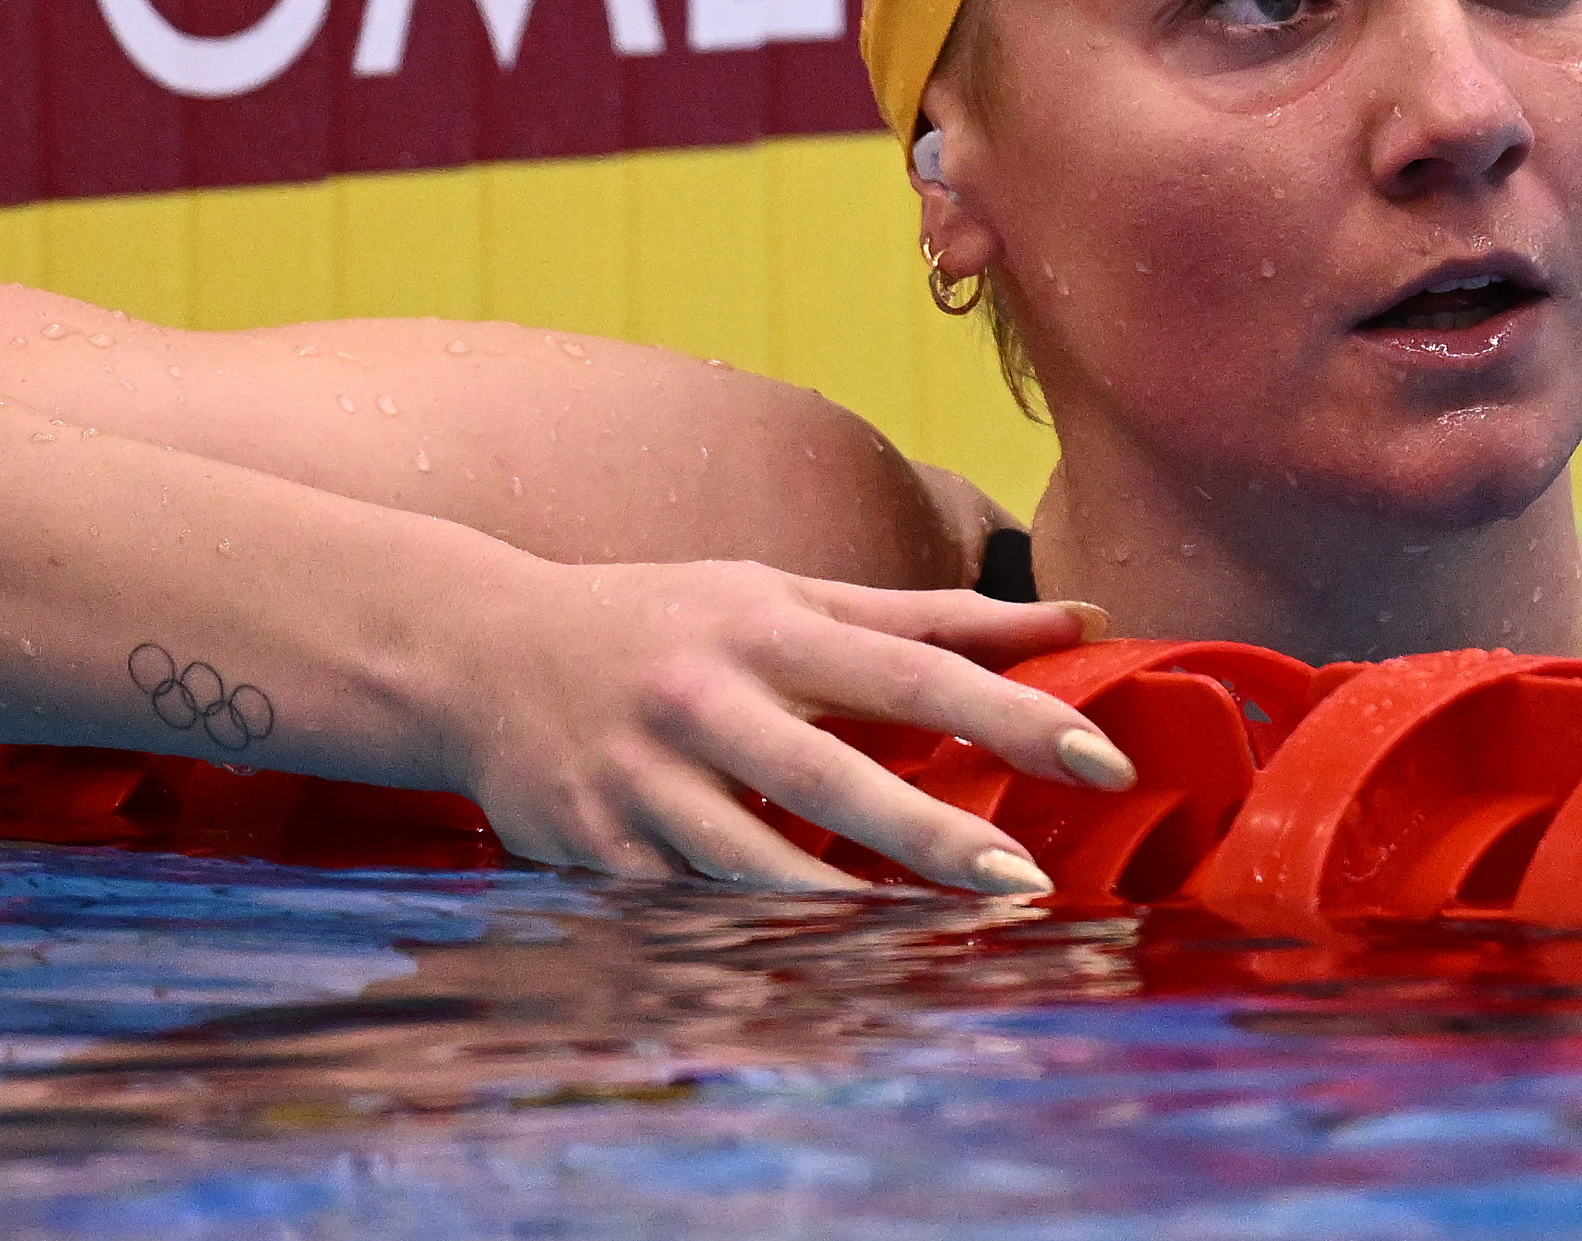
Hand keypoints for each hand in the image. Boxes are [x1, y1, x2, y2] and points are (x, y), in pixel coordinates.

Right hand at [432, 556, 1133, 893]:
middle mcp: (708, 701)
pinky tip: (822, 986)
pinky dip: (753, 950)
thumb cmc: (662, 619)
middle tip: (1026, 884)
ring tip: (938, 955)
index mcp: (768, 629)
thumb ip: (926, 618)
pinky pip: (691, 914)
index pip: (912, 671)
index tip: (1102, 755)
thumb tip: (1077, 616)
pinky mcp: (601, 851)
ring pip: (757, 866)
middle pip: (837, 778)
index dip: (1013, 712)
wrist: (479, 650)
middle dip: (934, 836)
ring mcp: (649, 783)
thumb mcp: (783, 595)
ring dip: (847, 917)